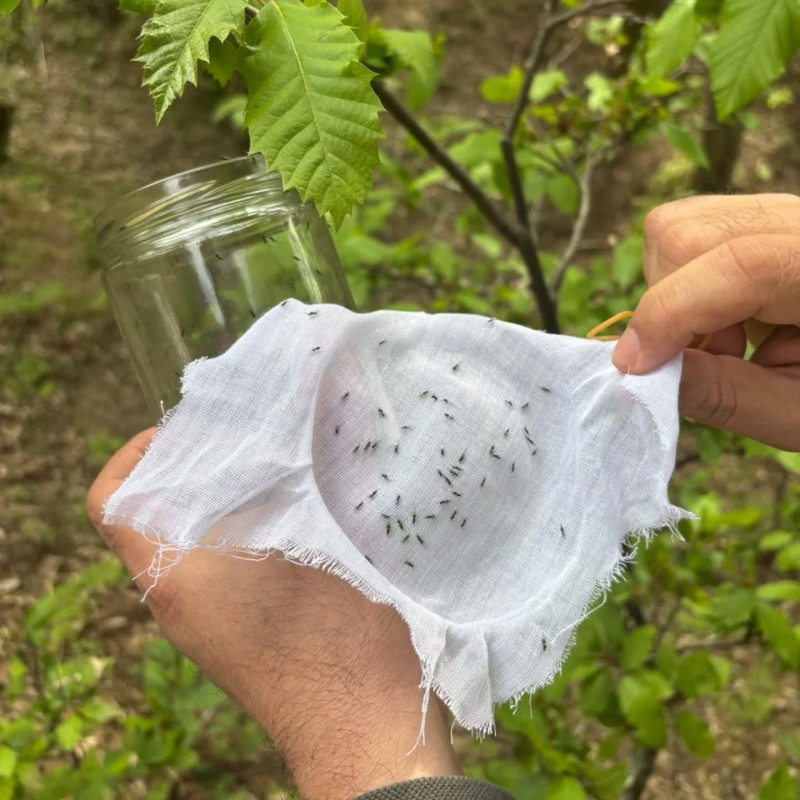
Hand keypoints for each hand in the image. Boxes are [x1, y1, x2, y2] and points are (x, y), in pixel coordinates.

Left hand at [87, 429, 458, 799]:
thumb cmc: (333, 637)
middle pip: (159, 516)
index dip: (136, 456)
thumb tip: (271, 441)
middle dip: (193, 468)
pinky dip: (253, 528)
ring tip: (283, 463)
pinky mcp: (246, 630)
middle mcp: (182, 597)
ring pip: (198, 538)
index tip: (187, 430)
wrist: (364, 723)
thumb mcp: (300, 550)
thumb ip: (270, 498)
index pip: (115, 504)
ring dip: (228, 498)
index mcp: (177, 576)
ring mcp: (212, 619)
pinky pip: (230, 563)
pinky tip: (306, 508)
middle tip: (249, 433)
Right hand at [612, 194, 799, 451]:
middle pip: (688, 232)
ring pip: (679, 225)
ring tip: (723, 338)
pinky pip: (691, 231)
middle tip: (708, 356)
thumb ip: (723, 394)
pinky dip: (685, 282)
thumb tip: (639, 373)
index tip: (634, 367)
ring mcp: (784, 212)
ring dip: (675, 293)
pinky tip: (729, 317)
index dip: (671, 312)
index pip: (740, 263)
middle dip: (669, 304)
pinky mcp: (762, 217)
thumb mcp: (797, 413)